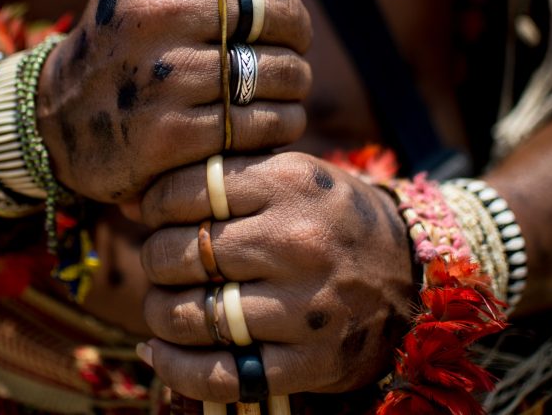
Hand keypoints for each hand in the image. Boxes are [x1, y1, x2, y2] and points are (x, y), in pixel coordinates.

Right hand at [36, 0, 322, 202]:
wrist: (56, 120)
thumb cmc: (122, 49)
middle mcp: (155, 12)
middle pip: (278, 13)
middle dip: (299, 33)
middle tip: (290, 51)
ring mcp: (163, 77)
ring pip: (279, 72)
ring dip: (296, 84)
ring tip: (284, 88)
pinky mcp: (171, 135)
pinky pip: (262, 124)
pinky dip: (282, 124)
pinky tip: (273, 122)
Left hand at [137, 152, 416, 401]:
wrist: (414, 276)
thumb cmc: (335, 221)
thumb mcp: (294, 179)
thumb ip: (225, 180)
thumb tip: (137, 205)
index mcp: (291, 182)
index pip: (183, 191)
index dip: (154, 206)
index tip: (156, 217)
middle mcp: (298, 240)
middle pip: (179, 254)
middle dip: (154, 262)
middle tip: (162, 265)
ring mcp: (305, 305)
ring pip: (190, 314)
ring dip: (159, 314)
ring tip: (164, 307)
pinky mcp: (310, 360)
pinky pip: (219, 374)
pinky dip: (176, 368)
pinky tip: (158, 353)